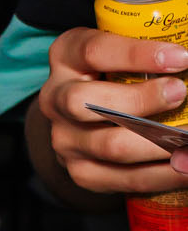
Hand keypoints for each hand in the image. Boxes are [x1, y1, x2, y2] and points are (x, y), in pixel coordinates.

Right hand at [36, 25, 187, 195]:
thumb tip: (187, 61)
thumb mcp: (119, 54)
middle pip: (88, 102)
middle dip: (140, 100)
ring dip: (160, 143)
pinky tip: (186, 167)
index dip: (136, 54)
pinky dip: (162, 175)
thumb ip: (145, 54)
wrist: (85, 119)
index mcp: (65, 58)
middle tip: (181, 93)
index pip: (94, 52)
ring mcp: (66, 139)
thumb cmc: (114, 75)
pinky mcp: (82, 172)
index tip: (180, 57)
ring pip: (111, 146)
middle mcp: (56, 99)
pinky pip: (124, 178)